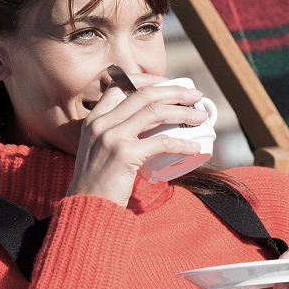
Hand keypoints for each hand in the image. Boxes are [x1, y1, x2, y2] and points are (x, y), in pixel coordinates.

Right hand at [67, 74, 207, 206]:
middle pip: (144, 94)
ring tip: (201, 117)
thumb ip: (116, 136)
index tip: (168, 83)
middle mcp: (101, 123)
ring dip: (184, 112)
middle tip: (195, 95)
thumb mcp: (99, 150)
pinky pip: (162, 142)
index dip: (147, 80)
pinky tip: (195, 147)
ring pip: (156, 112)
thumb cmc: (99, 183)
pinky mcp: (125, 154)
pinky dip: (182, 143)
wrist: (88, 208)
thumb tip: (150, 129)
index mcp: (94, 119)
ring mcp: (112, 137)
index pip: (120, 85)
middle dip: (174, 91)